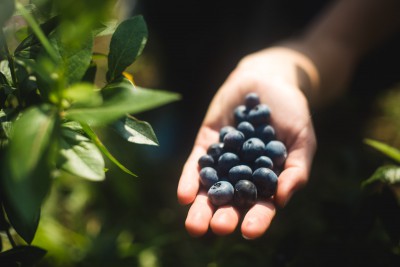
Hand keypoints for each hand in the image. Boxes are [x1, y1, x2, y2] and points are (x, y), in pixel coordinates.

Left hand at [177, 47, 316, 238]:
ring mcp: (222, 161)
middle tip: (218, 228)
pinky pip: (196, 165)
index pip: (262, 206)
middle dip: (224, 217)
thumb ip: (295, 168)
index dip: (257, 219)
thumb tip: (281, 200)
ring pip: (210, 189)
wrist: (267, 79)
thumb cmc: (291, 110)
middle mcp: (242, 176)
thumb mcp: (301, 138)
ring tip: (194, 225)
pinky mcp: (206, 145)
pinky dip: (190, 180)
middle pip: (232, 202)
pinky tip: (184, 195)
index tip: (248, 231)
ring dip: (201, 207)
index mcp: (267, 180)